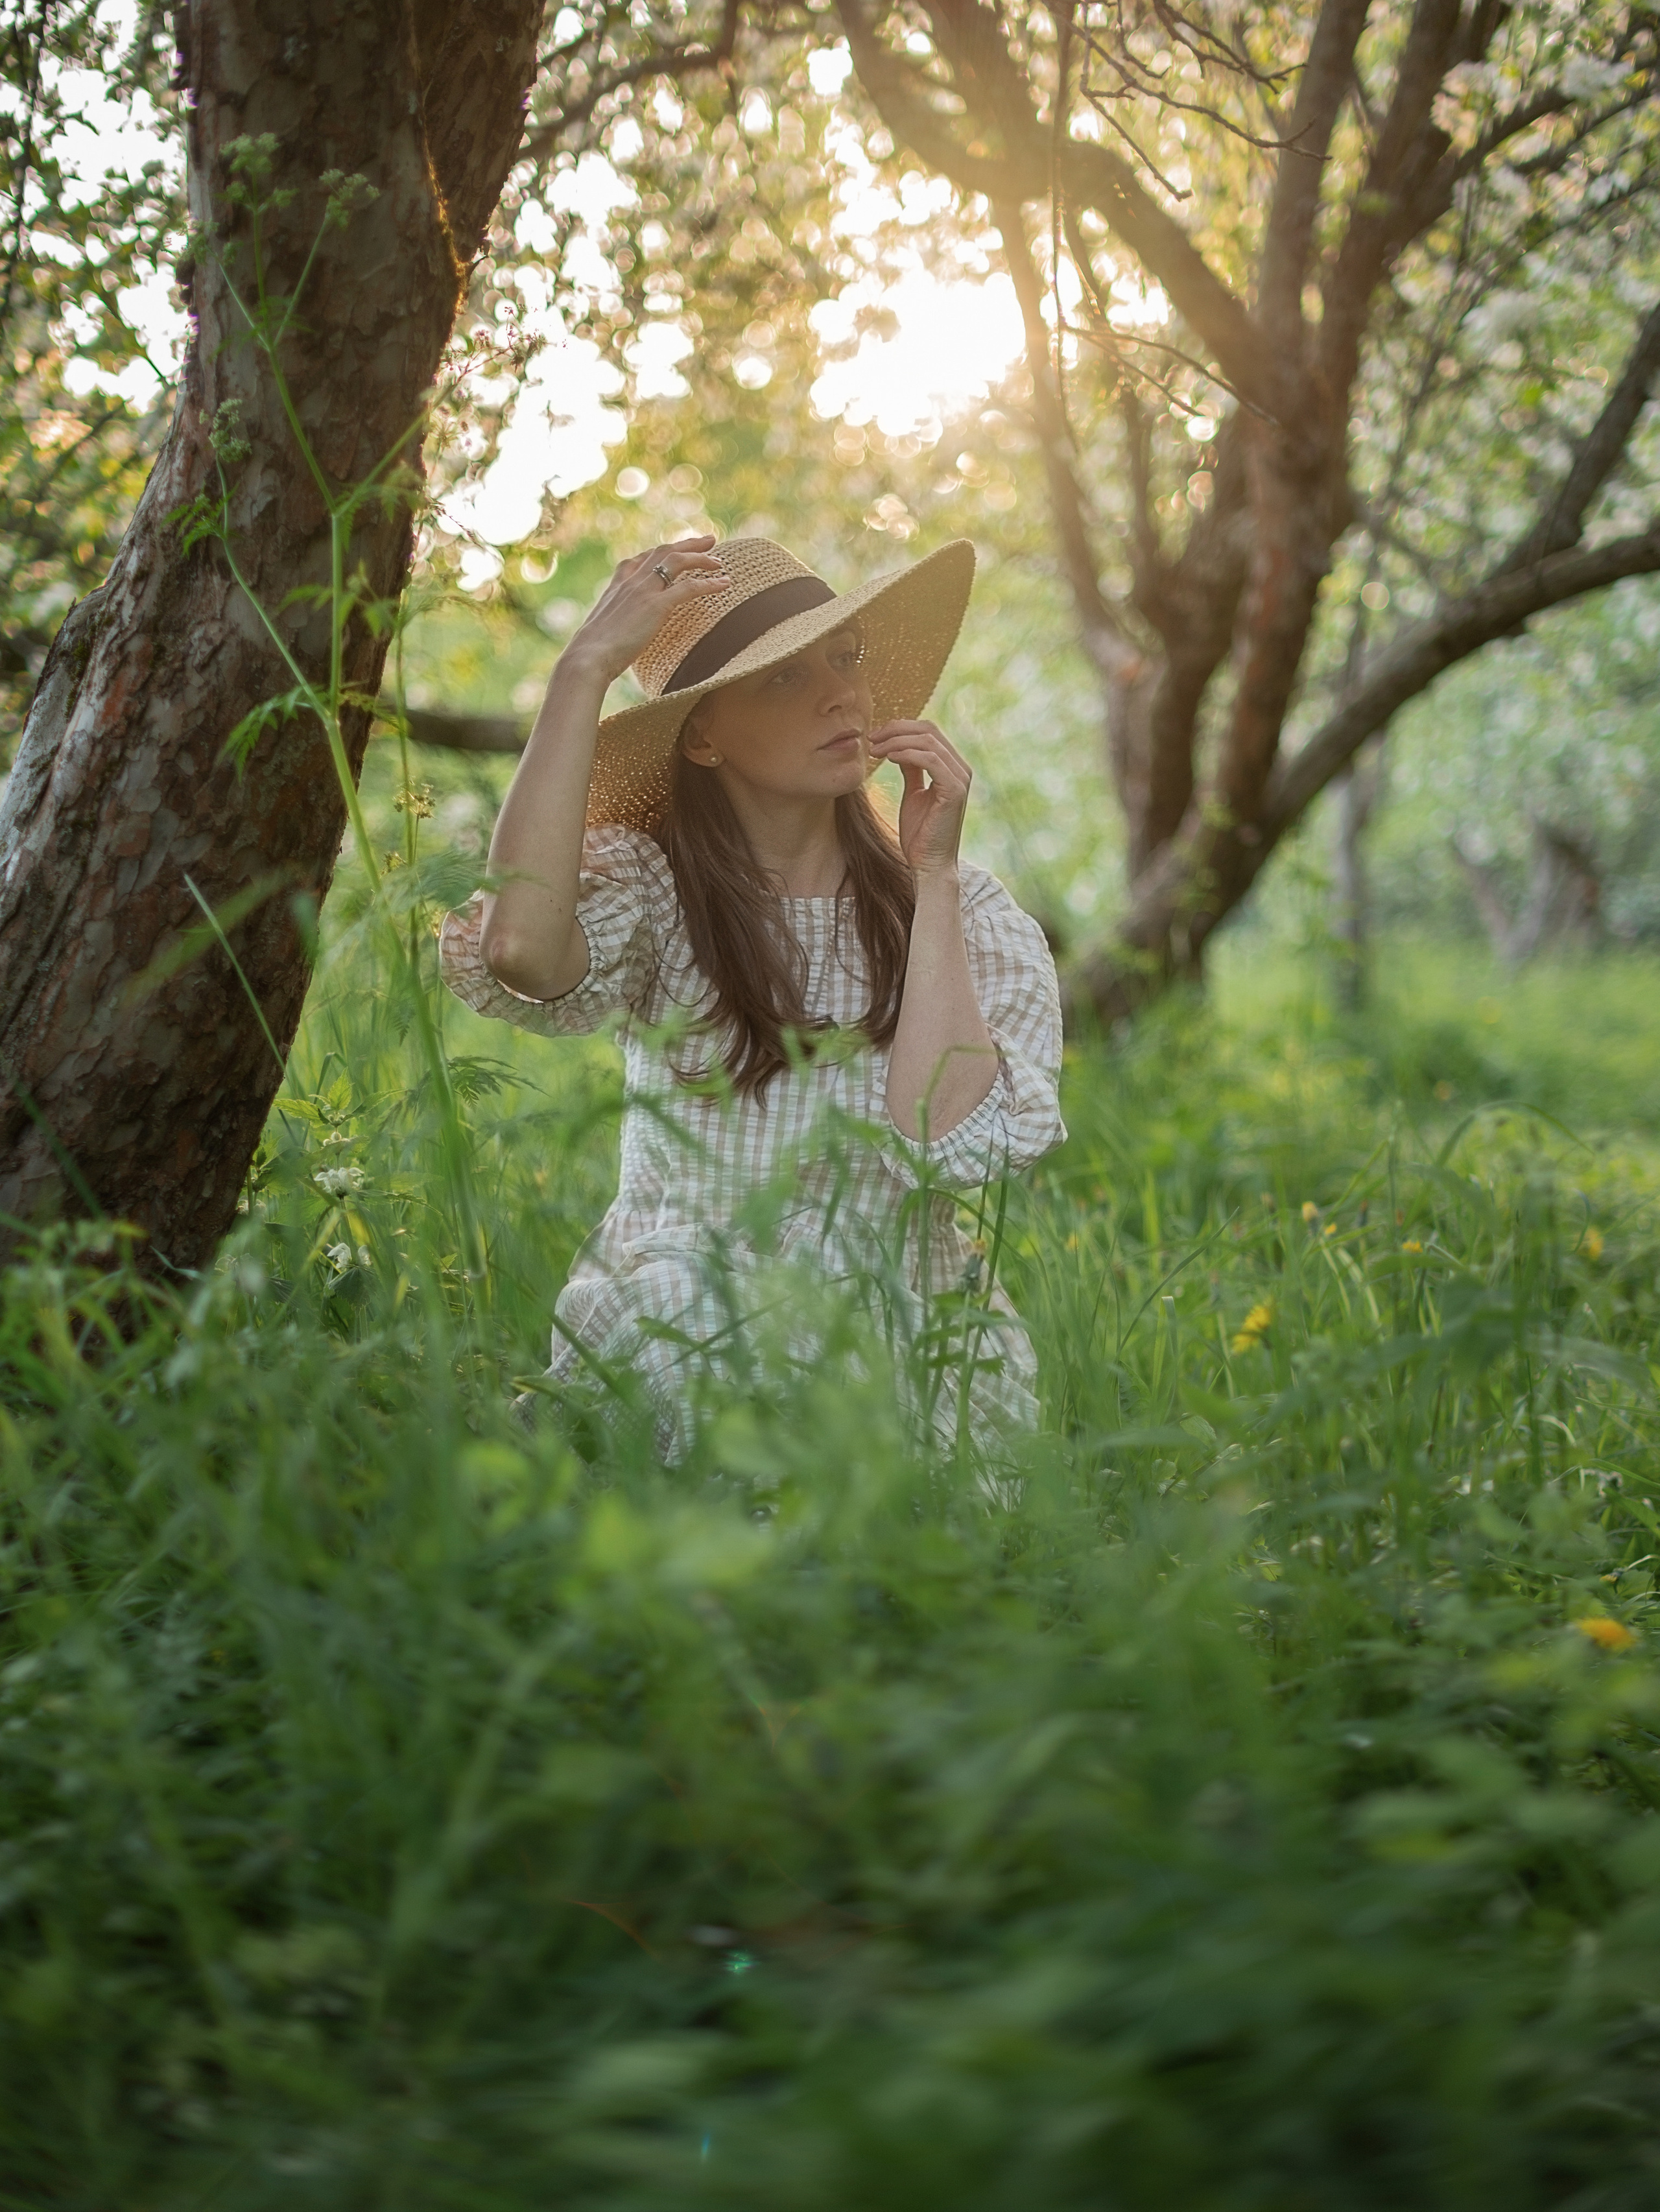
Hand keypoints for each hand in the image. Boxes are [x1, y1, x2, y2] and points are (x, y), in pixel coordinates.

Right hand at [558, 536, 729, 687]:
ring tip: (720, 562)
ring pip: (678, 561)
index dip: (663, 552)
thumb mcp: (605, 629)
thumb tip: (620, 635)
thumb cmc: (593, 652)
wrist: (587, 657)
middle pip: (664, 551)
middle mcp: (631, 580)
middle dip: (688, 544)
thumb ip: (617, 622)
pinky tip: (725, 584)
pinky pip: (689, 587)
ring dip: (702, 558)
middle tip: (709, 541)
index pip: (643, 558)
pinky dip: (709, 583)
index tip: (677, 549)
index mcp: (618, 584)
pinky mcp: (656, 605)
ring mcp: (644, 590)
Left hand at [869, 719, 970, 877]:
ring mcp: (961, 778)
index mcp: (953, 767)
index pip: (928, 731)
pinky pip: (930, 760)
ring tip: (875, 750)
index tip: (874, 737)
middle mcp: (961, 769)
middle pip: (929, 730)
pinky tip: (888, 757)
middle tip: (872, 738)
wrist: (928, 863)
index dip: (900, 728)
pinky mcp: (955, 790)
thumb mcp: (913, 792)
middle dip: (896, 729)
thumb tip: (899, 747)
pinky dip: (907, 754)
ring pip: (928, 741)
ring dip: (896, 741)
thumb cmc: (920, 833)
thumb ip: (912, 769)